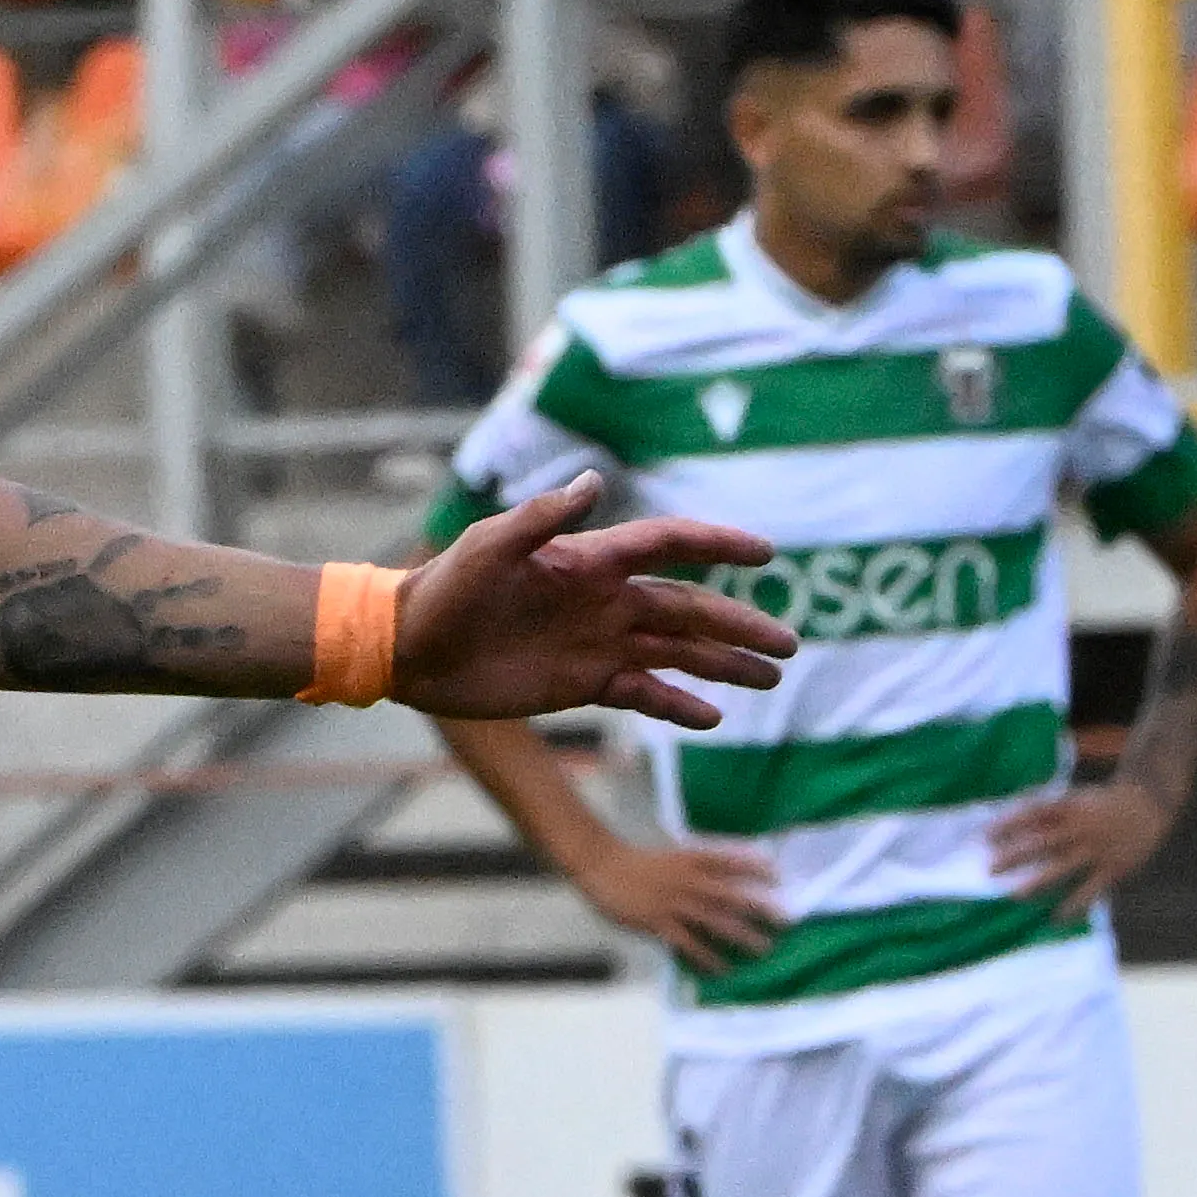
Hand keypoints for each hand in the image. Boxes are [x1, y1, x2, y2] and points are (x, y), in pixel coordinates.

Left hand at [381, 477, 792, 728]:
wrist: (407, 648)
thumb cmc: (442, 590)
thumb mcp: (487, 548)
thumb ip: (541, 519)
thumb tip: (594, 480)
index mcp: (589, 561)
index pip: (668, 545)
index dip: (717, 545)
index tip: (766, 554)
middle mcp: (605, 600)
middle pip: (689, 609)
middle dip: (740, 625)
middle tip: (789, 644)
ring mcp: (597, 642)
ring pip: (676, 653)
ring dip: (724, 664)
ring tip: (772, 678)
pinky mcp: (582, 683)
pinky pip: (642, 694)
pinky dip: (677, 704)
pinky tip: (713, 716)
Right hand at [569, 833, 781, 972]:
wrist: (603, 866)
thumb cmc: (636, 862)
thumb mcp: (673, 856)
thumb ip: (698, 864)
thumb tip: (725, 875)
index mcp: (692, 859)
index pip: (731, 861)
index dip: (755, 867)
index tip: (778, 876)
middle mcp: (689, 880)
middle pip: (732, 895)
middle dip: (760, 908)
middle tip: (785, 921)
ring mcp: (675, 902)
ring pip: (716, 921)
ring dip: (742, 935)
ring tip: (763, 948)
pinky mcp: (659, 922)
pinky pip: (689, 943)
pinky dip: (707, 956)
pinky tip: (721, 968)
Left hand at [990, 772, 1182, 917]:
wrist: (1151, 803)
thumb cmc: (1101, 804)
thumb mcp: (1074, 799)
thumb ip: (1043, 812)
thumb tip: (1003, 824)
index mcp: (1069, 808)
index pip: (1033, 814)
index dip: (1008, 824)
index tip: (983, 837)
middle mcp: (1082, 828)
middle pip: (1044, 842)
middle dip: (1016, 856)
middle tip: (989, 869)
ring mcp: (1098, 849)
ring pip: (1064, 868)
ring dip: (1038, 883)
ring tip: (1015, 896)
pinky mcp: (1114, 868)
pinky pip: (1091, 890)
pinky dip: (1075, 905)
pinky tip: (1057, 920)